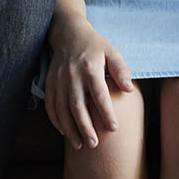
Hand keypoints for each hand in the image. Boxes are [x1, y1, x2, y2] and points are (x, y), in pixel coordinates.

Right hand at [44, 16, 136, 148]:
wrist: (68, 34)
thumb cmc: (95, 46)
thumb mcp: (112, 52)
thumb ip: (121, 70)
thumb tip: (129, 90)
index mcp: (90, 68)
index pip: (99, 94)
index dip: (106, 113)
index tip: (113, 128)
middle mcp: (72, 76)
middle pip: (78, 106)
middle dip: (85, 127)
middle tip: (94, 144)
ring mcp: (58, 80)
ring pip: (62, 109)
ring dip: (70, 129)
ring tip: (80, 145)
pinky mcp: (49, 83)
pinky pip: (51, 106)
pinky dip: (56, 121)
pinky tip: (65, 132)